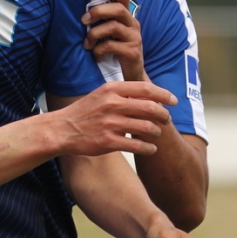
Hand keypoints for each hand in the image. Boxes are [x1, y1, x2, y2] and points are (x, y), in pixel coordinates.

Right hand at [50, 82, 175, 156]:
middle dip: (163, 115)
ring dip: (156, 132)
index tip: (173, 101)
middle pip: (150, 107)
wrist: (63, 129)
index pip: (146, 88)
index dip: (164, 94)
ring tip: (156, 134)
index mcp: (112, 89)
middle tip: (166, 119)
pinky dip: (148, 148)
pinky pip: (136, 145)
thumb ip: (123, 93)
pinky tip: (150, 149)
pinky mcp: (107, 142)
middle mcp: (112, 104)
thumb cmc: (85, 111)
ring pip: (146, 127)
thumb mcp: (102, 94)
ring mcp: (110, 124)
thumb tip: (149, 95)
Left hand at [83, 0, 144, 80]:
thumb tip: (81, 10)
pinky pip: (112, 46)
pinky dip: (99, 49)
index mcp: (127, 17)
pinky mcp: (132, 52)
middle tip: (84, 20)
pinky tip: (96, 54)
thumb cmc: (117, 51)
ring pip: (113, 27)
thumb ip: (103, 21)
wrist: (132, 76)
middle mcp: (133, 25)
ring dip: (95, 33)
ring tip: (87, 43)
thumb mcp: (111, 33)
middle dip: (98, 12)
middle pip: (118, 9)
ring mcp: (134, 38)